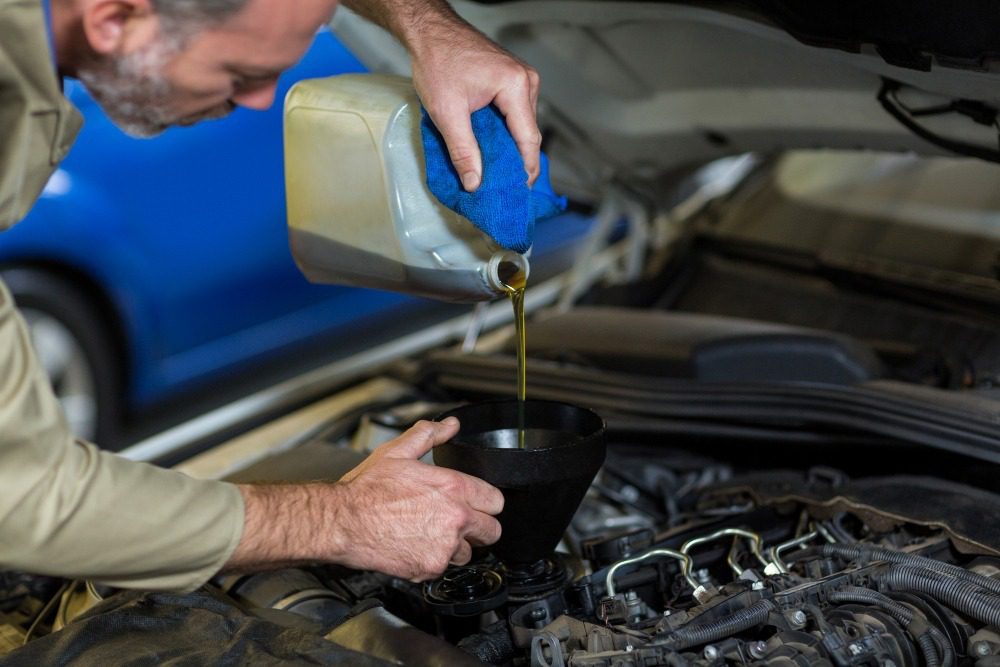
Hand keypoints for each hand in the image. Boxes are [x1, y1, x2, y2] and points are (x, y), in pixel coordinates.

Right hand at [230, 418, 502, 580]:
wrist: (342, 522)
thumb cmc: (366, 490)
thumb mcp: (397, 452)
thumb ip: (429, 436)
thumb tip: (449, 424)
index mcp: (453, 487)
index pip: (496, 501)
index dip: (486, 502)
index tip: (477, 504)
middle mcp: (455, 518)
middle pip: (492, 531)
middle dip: (479, 528)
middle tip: (460, 524)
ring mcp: (444, 546)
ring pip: (468, 553)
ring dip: (456, 547)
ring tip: (431, 536)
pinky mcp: (430, 568)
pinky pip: (444, 568)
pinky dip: (433, 561)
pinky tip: (416, 547)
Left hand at [409, 16, 540, 191]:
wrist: (429, 30)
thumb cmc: (437, 60)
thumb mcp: (447, 112)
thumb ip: (463, 151)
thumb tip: (475, 183)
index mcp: (517, 86)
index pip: (529, 139)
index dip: (524, 170)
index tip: (516, 192)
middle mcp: (526, 81)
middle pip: (528, 134)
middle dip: (516, 162)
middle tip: (502, 188)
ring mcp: (521, 79)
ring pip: (521, 125)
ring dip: (509, 148)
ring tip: (494, 172)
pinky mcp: (511, 80)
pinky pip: (514, 114)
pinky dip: (504, 133)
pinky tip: (490, 148)